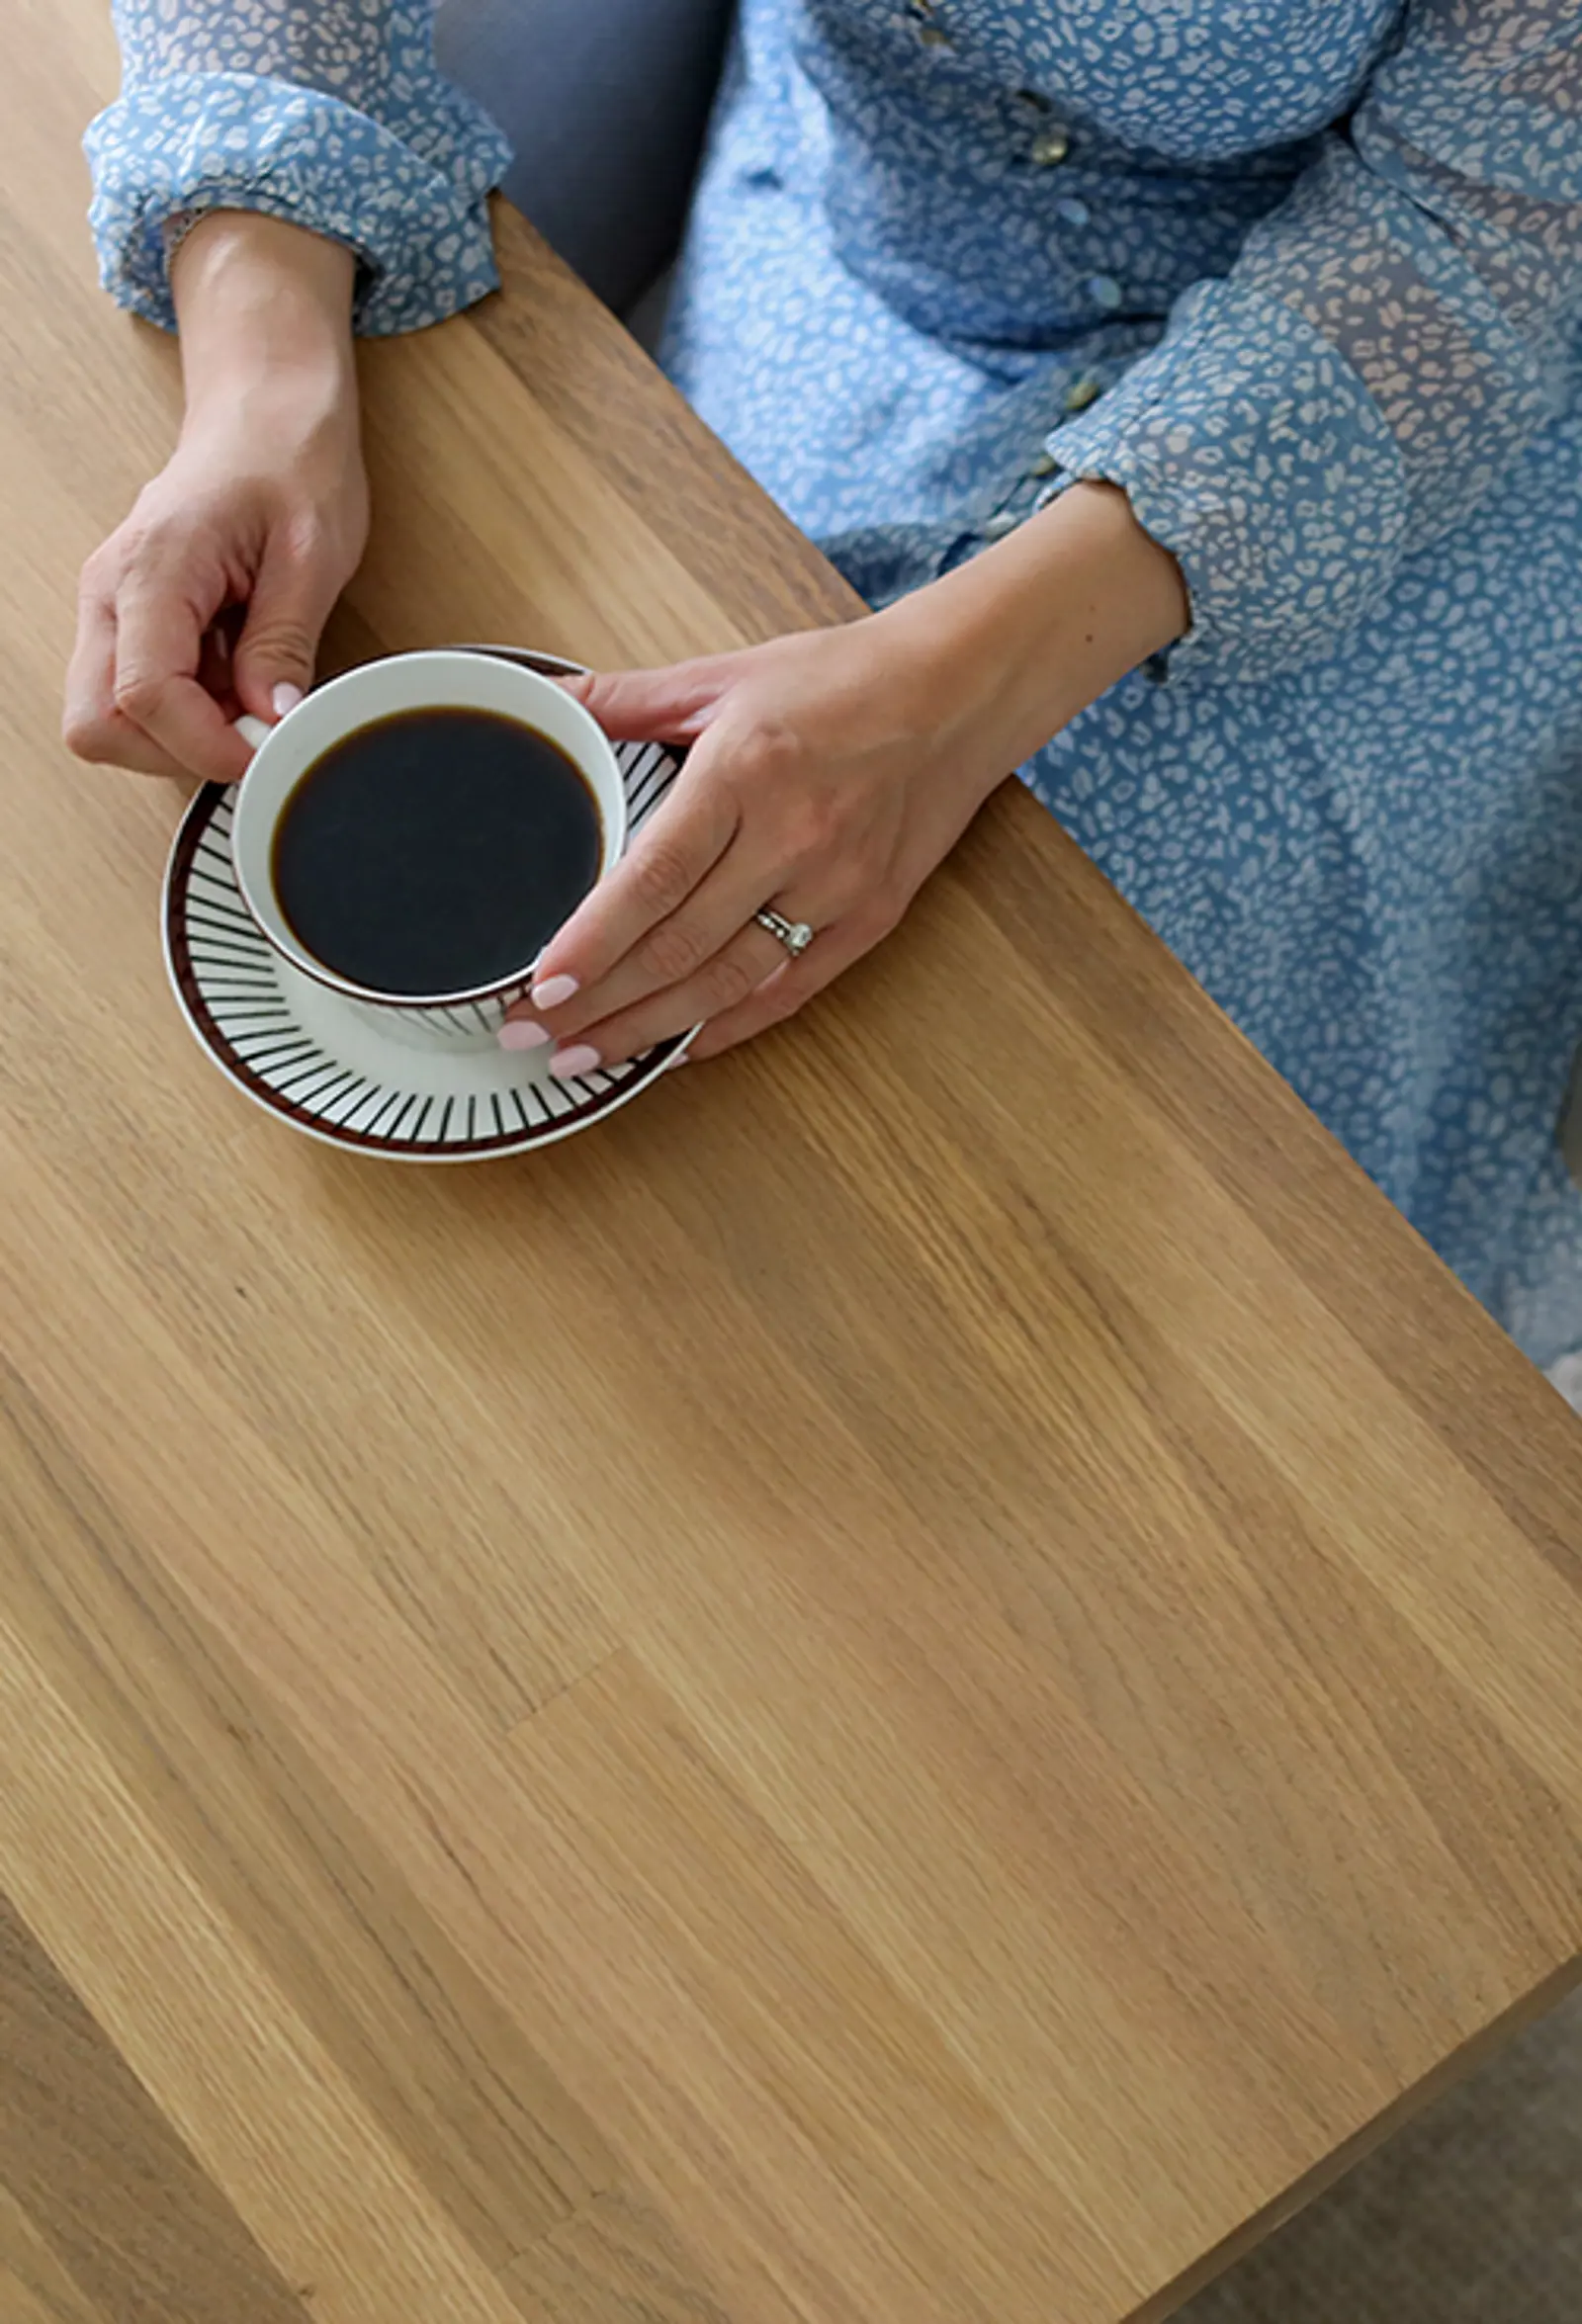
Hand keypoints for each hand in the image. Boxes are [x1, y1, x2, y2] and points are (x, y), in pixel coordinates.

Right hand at [63, 213, 366, 783]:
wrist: (268, 413)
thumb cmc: (289, 460)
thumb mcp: (311, 554)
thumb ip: (284, 644)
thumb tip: (273, 720)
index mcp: (153, 567)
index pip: (142, 697)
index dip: (205, 744)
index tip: (266, 749)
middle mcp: (113, 593)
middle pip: (97, 724)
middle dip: (176, 750)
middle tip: (251, 729)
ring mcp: (114, 609)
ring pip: (110, 720)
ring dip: (184, 733)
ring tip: (252, 688)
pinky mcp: (132, 623)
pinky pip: (140, 697)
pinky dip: (190, 711)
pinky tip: (240, 674)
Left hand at [503, 483, 1188, 1068]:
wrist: (957, 693)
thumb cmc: (838, 681)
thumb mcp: (722, 674)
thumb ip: (624, 699)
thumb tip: (540, 703)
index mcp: (745, 772)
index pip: (653, 878)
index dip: (594, 942)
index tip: (541, 986)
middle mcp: (793, 838)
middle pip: (680, 946)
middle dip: (599, 1002)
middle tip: (530, 1035)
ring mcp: (837, 888)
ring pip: (728, 981)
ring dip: (650, 1028)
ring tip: (584, 1059)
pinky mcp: (870, 919)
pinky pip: (788, 992)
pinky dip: (728, 1029)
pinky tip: (674, 1051)